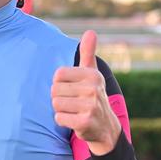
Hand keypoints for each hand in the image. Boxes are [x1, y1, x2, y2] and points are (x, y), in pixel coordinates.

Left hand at [51, 30, 121, 154]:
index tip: (72, 89)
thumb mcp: (92, 73)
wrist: (106, 127)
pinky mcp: (85, 122)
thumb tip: (90, 32)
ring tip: (74, 111)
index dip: (60, 84)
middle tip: (74, 102)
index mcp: (92, 74)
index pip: (58, 75)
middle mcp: (93, 88)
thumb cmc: (92, 96)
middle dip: (60, 98)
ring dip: (61, 110)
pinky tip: (75, 120)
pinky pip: (58, 118)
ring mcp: (90, 106)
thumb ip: (88, 53)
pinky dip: (63, 121)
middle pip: (54, 90)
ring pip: (56, 104)